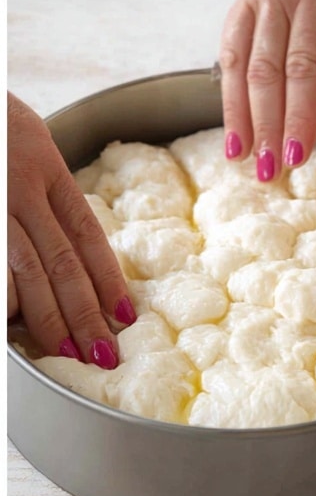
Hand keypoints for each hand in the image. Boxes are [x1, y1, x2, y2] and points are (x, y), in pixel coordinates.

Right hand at [7, 93, 133, 365]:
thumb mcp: (28, 142)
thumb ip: (44, 189)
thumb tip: (67, 243)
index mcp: (48, 170)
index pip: (86, 233)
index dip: (107, 276)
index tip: (125, 314)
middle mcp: (22, 189)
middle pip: (62, 260)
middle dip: (85, 310)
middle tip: (104, 352)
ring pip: (27, 269)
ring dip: (50, 317)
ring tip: (70, 352)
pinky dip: (8, 296)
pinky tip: (15, 324)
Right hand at [219, 0, 315, 178]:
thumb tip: (312, 80)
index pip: (305, 68)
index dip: (298, 116)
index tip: (296, 155)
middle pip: (267, 73)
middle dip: (265, 127)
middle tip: (267, 172)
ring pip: (238, 62)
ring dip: (237, 113)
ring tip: (239, 155)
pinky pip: (229, 43)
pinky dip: (227, 84)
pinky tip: (230, 115)